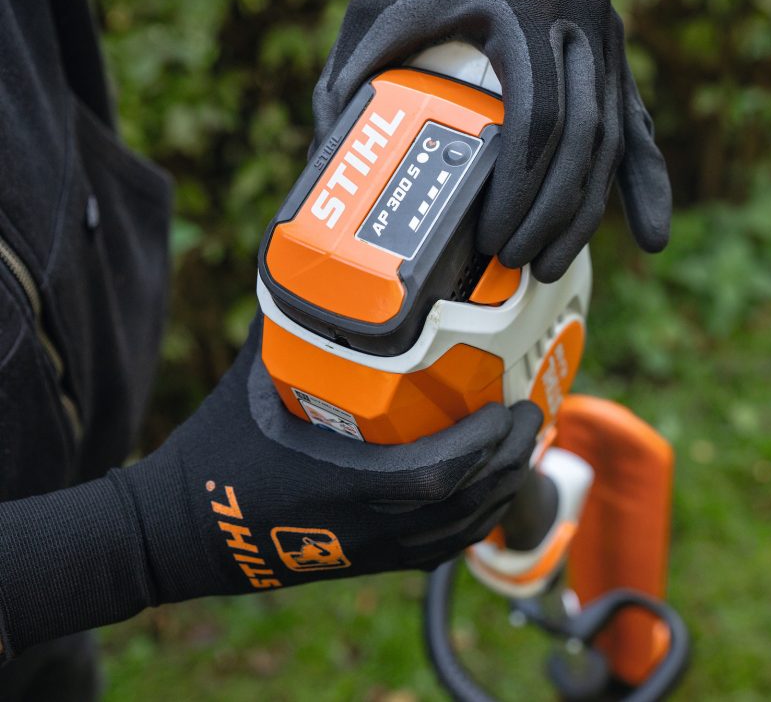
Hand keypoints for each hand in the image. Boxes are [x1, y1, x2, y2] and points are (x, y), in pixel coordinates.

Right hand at [113, 317, 541, 599]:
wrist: (184, 532)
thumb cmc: (217, 453)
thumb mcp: (253, 381)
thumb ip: (292, 324)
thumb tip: (320, 262)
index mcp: (340, 484)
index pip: (433, 475)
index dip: (481, 446)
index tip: (507, 405)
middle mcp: (367, 526)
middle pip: (465, 505)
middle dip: (510, 459)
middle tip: (530, 413)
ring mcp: (374, 551)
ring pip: (462, 532)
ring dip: (504, 489)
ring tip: (523, 445)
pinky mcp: (373, 563)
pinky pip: (444, 550)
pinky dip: (479, 519)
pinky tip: (492, 491)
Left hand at [313, 0, 670, 281]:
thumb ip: (358, 63)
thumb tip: (327, 146)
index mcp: (524, 12)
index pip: (537, 120)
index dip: (521, 190)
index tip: (495, 237)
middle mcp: (577, 29)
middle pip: (580, 142)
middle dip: (552, 214)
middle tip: (516, 261)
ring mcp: (602, 43)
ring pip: (610, 142)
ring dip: (586, 212)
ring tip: (553, 263)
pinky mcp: (611, 57)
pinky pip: (636, 127)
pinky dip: (645, 183)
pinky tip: (650, 235)